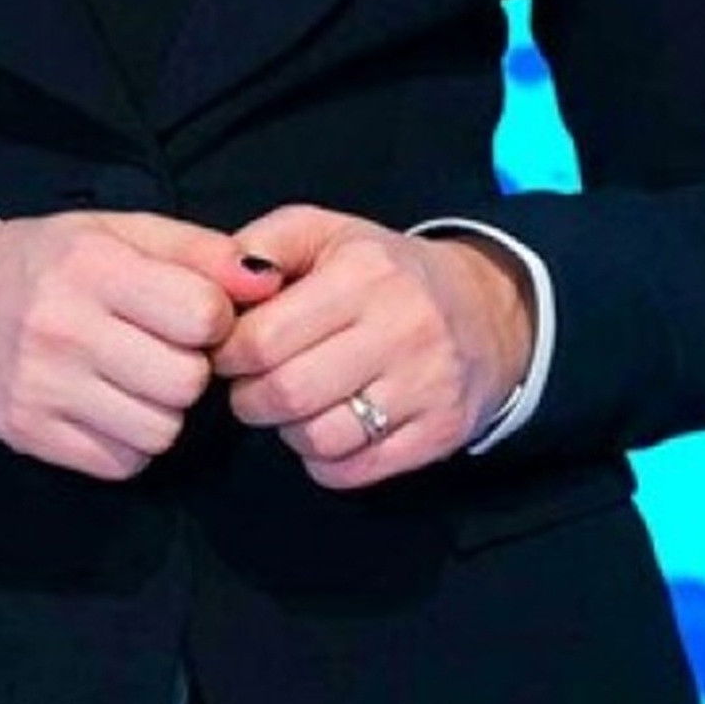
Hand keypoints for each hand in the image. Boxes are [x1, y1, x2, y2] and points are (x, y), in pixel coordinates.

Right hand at [0, 212, 284, 481]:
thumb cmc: (48, 264)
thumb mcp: (117, 233)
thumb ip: (199, 251)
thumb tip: (269, 279)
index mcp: (91, 264)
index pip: (202, 314)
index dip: (213, 319)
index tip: (191, 315)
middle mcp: (63, 326)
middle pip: (187, 382)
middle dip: (189, 370)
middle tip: (162, 350)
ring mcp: (43, 386)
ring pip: (161, 430)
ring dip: (163, 410)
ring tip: (135, 379)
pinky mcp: (32, 434)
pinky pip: (124, 463)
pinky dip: (130, 443)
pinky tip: (109, 408)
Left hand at [210, 204, 535, 488]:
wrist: (485, 310)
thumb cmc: (383, 271)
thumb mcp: (325, 233)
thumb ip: (264, 244)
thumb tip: (219, 281)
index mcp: (364, 271)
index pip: (265, 337)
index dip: (229, 353)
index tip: (229, 351)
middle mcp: (402, 326)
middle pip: (288, 393)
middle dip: (249, 398)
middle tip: (250, 387)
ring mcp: (427, 384)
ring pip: (320, 438)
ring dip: (287, 431)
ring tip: (291, 407)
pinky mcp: (441, 431)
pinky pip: (355, 470)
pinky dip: (324, 461)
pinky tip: (326, 430)